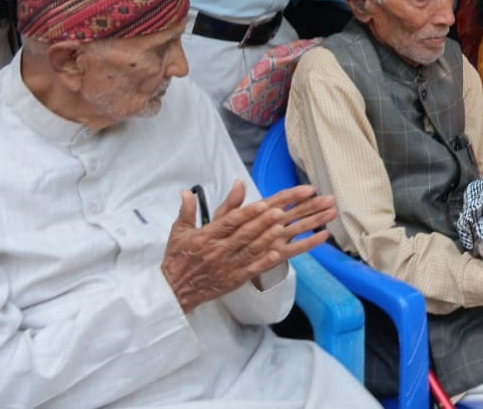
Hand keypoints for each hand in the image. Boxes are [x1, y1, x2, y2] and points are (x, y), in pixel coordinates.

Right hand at [161, 182, 334, 312]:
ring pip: (262, 246)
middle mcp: (222, 248)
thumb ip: (189, 209)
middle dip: (284, 214)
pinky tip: (290, 250)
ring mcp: (231, 264)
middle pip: (257, 229)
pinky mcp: (237, 278)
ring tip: (309, 221)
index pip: (235, 219)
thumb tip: (189, 190)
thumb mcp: (180, 231)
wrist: (173, 291)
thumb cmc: (178, 258)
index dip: (254, 211)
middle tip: (308, 202)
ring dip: (287, 234)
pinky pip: (258, 267)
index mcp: (209, 234)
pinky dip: (273, 259)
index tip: (271, 203)